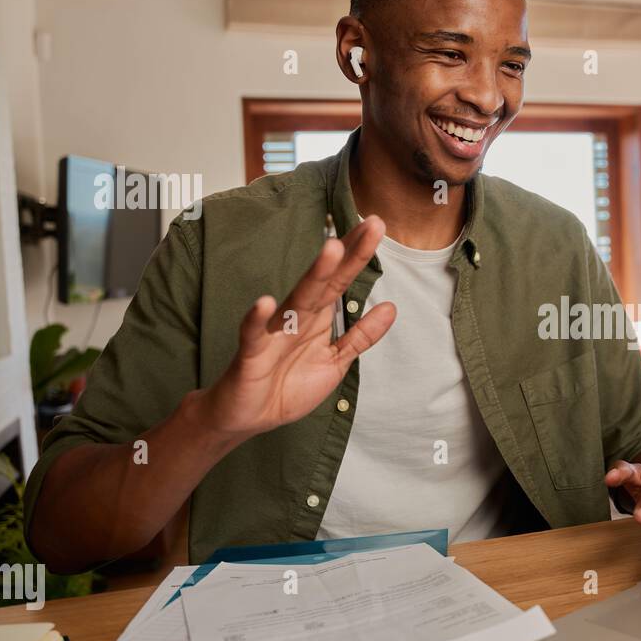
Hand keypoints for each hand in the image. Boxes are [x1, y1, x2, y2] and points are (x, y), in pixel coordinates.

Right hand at [200, 216, 395, 439]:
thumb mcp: (335, 362)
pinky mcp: (251, 354)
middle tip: (371, 224)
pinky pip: (253, 334)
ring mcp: (273, 333)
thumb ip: (361, 336)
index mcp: (316, 318)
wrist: (249, 417)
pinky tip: (265, 303)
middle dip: (347, 254)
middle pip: (325, 281)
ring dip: (313, 276)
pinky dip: (257, 319)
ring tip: (331, 249)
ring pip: (296, 300)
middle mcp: (296, 318)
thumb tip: (391, 307)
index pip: (340, 281)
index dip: (358, 256)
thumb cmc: (287, 385)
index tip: (376, 226)